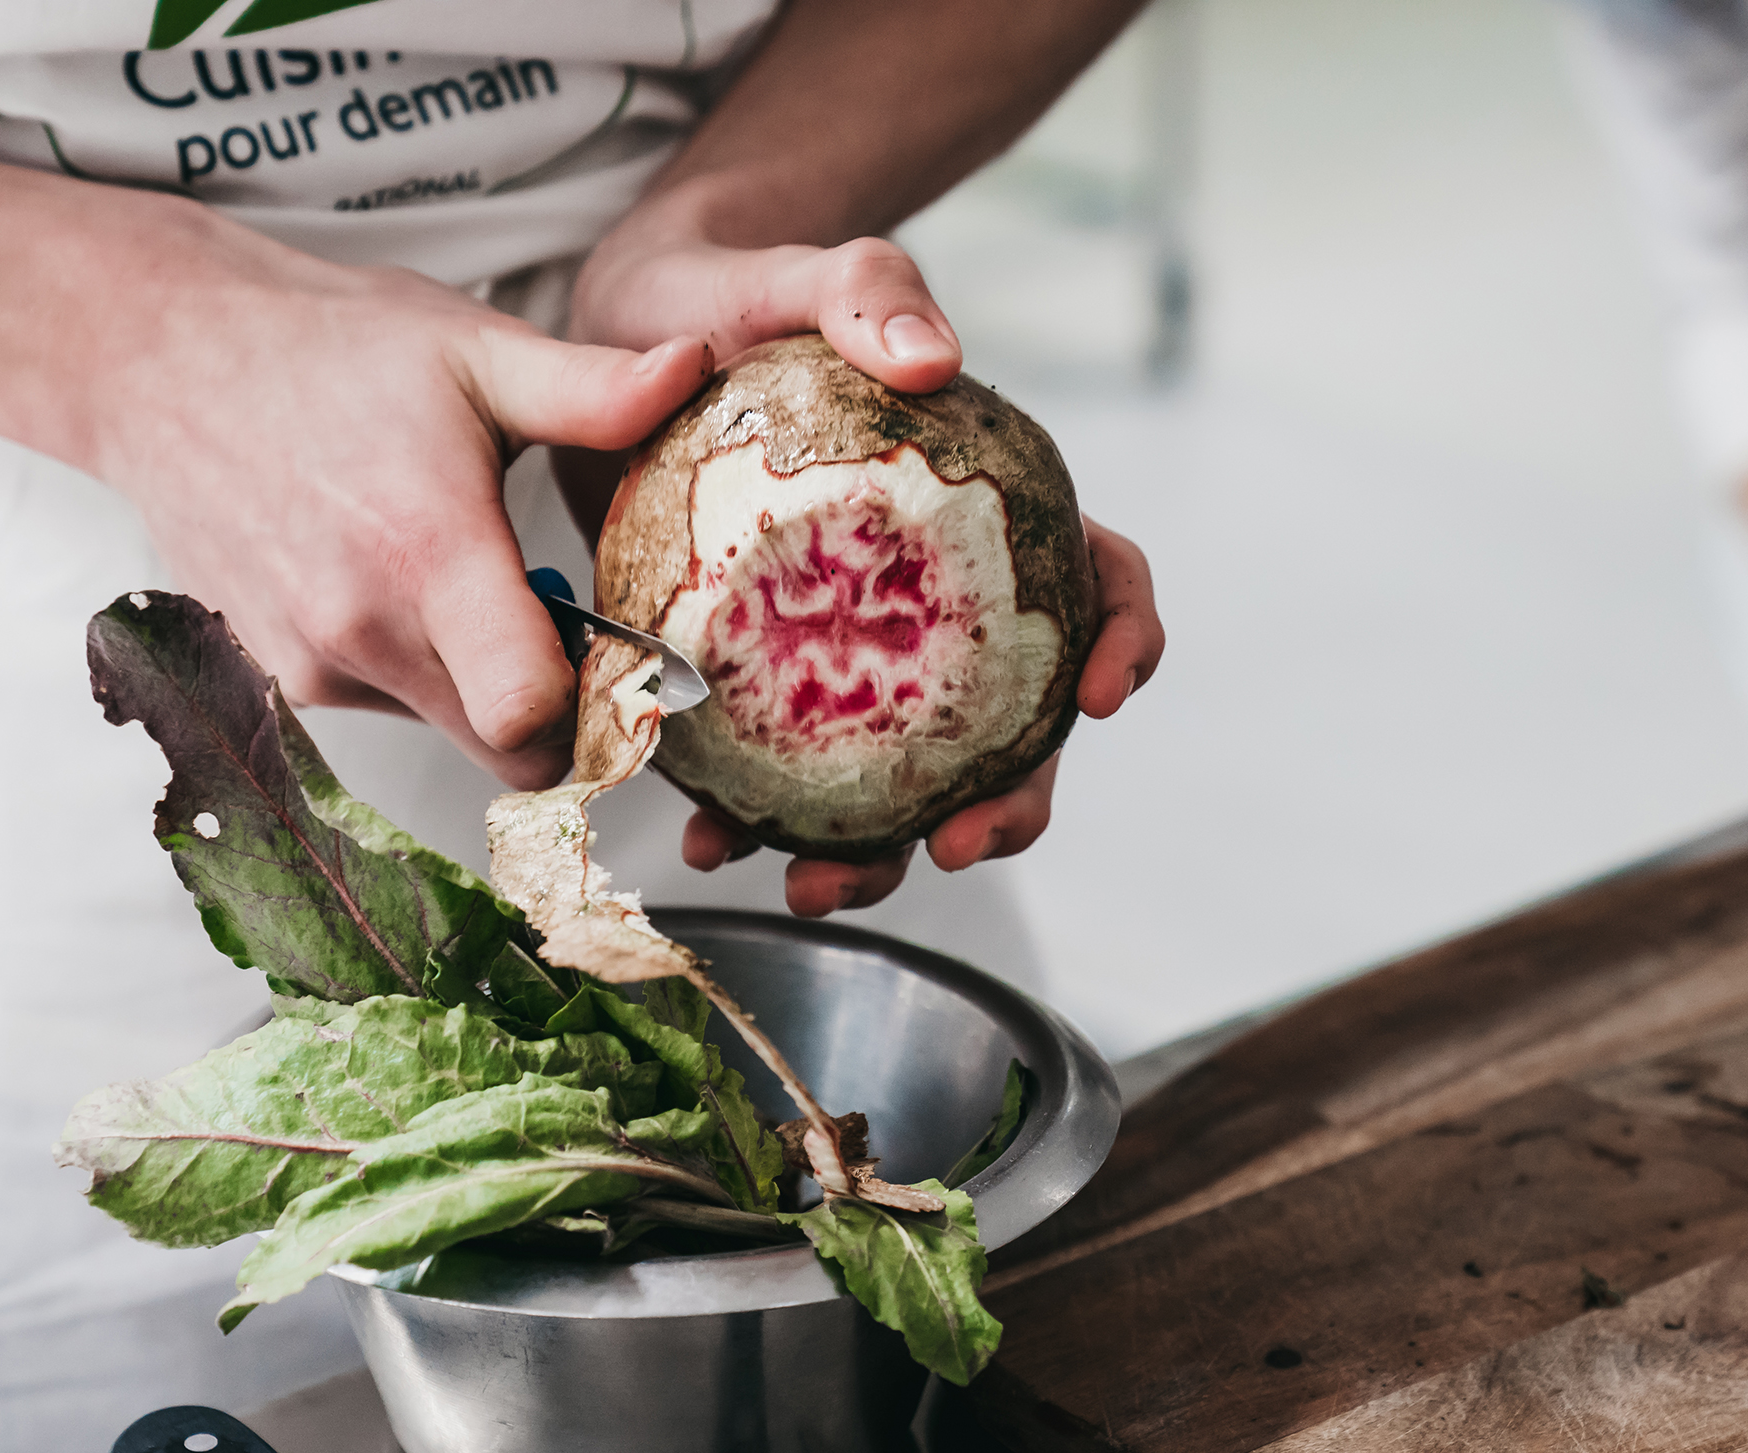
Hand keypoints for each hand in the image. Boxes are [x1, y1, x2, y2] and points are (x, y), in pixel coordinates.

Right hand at [89, 217, 711, 789]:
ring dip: (476, 679)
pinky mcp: (279, 676)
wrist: (164, 363)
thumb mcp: (474, 350)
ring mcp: (310, 664)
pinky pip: (382, 705)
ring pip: (444, 726)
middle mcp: (361, 629)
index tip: (625, 670)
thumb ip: (592, 388)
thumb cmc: (326, 348)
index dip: (597, 715)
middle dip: (552, 706)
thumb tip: (695, 369)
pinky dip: (411, 667)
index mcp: (429, 554)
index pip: (529, 720)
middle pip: (502, 747)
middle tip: (562, 624)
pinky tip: (392, 578)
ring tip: (455, 572)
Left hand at [562, 230, 1163, 913]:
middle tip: (959, 847)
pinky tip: (710, 841)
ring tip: (813, 885)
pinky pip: (784, 772)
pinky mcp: (768, 676)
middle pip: (1017, 724)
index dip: (1121, 647)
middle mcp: (941, 596)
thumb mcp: (799, 272)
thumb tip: (936, 355)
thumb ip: (868, 288)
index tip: (1092, 703)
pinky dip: (761, 820)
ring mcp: (856, 647)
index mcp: (992, 507)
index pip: (1097, 581)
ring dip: (880, 853)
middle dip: (1010, 806)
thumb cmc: (735, 290)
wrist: (625, 330)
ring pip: (906, 778)